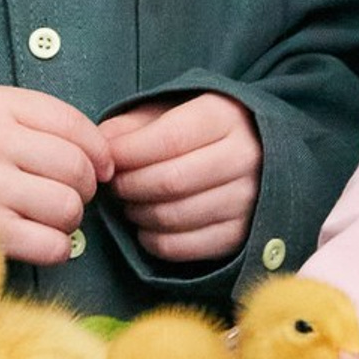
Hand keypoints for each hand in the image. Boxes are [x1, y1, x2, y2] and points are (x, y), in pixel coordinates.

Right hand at [0, 87, 110, 266]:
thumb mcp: (2, 118)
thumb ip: (53, 125)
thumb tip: (107, 162)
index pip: (74, 126)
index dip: (99, 151)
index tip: (102, 166)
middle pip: (75, 168)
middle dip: (83, 186)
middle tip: (67, 192)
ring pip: (68, 207)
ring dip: (69, 217)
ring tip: (48, 213)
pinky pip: (53, 245)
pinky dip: (57, 247)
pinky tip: (41, 237)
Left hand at [106, 94, 262, 261]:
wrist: (257, 154)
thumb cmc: (201, 130)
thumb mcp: (173, 111)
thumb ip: (134, 124)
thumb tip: (102, 144)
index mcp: (226, 117)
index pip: (168, 139)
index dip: (127, 153)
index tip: (108, 159)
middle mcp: (244, 157)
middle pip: (169, 181)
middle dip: (129, 186)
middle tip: (116, 184)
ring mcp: (247, 200)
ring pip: (173, 216)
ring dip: (138, 213)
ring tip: (131, 202)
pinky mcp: (240, 235)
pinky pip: (182, 247)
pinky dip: (152, 240)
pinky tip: (147, 225)